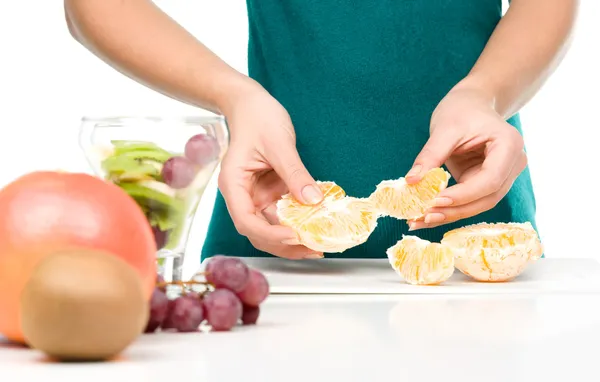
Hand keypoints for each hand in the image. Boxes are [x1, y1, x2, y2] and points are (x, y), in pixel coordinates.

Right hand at [218, 84, 324, 258]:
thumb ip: (295, 173)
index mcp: (233, 184)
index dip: (269, 233)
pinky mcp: (267, 194)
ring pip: (269, 228)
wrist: (251, 105)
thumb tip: (313, 200)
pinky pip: (280, 215)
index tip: (293, 236)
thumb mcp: (279, 144)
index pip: (246, 219)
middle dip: (283, 245)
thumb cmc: (258, 118)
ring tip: (316, 245)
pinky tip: (313, 228)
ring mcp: (254, 196)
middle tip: (312, 248)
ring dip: (291, 240)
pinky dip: (296, 224)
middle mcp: (242, 196)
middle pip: (257, 232)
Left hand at [405, 84, 527, 229]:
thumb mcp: (445, 128)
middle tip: (422, 217)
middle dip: (454, 210)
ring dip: (449, 215)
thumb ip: (431, 155)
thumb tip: (411, 182)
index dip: (464, 195)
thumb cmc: (462, 110)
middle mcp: (512, 165)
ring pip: (478, 204)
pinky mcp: (486, 184)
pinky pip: (468, 201)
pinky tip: (424, 215)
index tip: (434, 201)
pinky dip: (447, 209)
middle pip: (487, 198)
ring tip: (418, 220)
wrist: (473, 103)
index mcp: (509, 146)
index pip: (490, 180)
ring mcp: (502, 176)